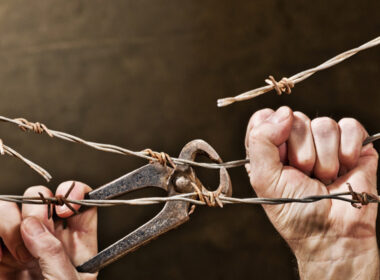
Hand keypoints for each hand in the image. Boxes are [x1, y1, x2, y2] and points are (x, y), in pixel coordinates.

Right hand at [0, 181, 96, 279]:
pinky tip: (0, 256)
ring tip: (17, 255)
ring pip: (10, 205)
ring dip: (10, 223)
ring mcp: (19, 241)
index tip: (66, 205)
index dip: (73, 191)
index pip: (78, 196)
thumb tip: (33, 225)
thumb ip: (54, 253)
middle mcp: (48, 234)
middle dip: (37, 209)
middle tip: (37, 236)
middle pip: (41, 195)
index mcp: (75, 239)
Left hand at [245, 107, 378, 278]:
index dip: (271, 133)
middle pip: (295, 119)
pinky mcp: (352, 144)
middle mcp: (296, 142)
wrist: (333, 235)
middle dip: (301, 154)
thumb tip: (283, 112)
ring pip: (323, 124)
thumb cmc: (295, 212)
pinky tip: (345, 169)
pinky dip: (348, 151)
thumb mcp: (264, 179)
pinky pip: (349, 126)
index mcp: (270, 149)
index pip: (264, 118)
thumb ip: (261, 141)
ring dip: (325, 159)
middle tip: (305, 177)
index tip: (280, 158)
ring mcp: (325, 142)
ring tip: (325, 179)